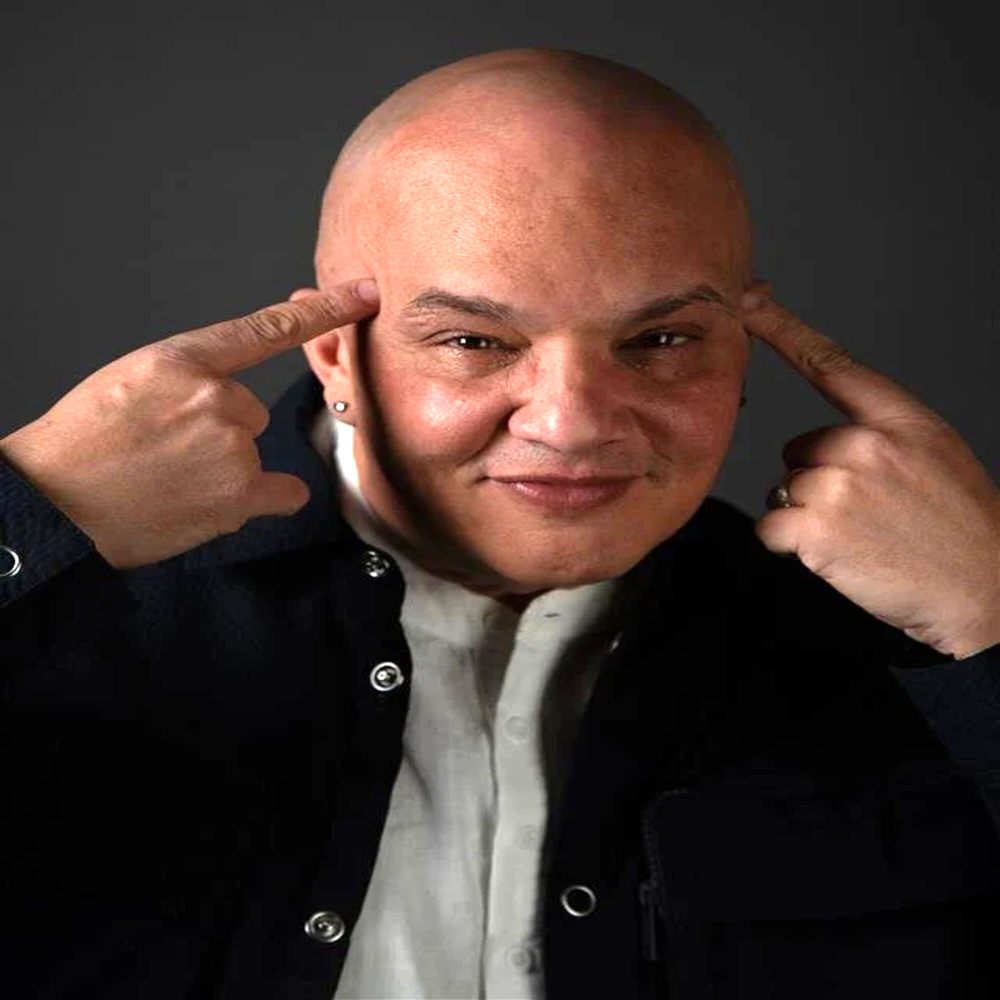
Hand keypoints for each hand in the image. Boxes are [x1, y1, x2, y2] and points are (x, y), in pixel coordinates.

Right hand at [0, 280, 379, 568]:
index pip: (266, 329)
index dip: (323, 313)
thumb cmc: (82, 445)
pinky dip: (264, 498)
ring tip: (170, 480)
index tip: (364, 294)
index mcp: (182, 359)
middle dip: (217, 431)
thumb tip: (226, 399)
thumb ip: (187, 378)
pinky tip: (221, 503)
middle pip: (249, 411)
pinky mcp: (239, 494)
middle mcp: (215, 397)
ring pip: (252, 451)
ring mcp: (230, 447)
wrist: (56, 504)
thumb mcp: (130, 381)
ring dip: (224, 468)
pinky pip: (285, 491)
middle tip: (165, 451)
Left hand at [742, 287, 999, 658]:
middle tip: (867, 512)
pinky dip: (790, 545)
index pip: (831, 364)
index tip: (748, 298)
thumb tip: (819, 443)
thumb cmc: (957, 529)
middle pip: (798, 449)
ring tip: (860, 535)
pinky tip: (838, 554)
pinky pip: (770, 526)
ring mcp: (839, 484)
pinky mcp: (815, 527)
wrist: (983, 589)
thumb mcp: (934, 456)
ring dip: (806, 515)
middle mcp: (866, 443)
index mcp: (900, 420)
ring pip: (784, 489)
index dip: (782, 328)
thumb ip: (880, 435)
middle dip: (818, 479)